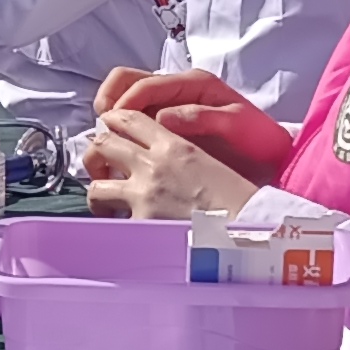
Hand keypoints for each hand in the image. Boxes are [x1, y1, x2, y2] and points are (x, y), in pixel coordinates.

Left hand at [79, 106, 261, 218]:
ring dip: (98, 193)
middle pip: (104, 143)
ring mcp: (144, 195)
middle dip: (97, 154)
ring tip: (106, 205)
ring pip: (97, 184)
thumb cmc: (240, 201)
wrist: (252, 231)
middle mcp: (154, 165)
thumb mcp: (211, 163)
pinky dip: (112, 225)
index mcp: (175, 145)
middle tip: (102, 169)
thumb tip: (161, 157)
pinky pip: (112, 222)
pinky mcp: (141, 224)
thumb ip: (181, 154)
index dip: (113, 123)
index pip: (128, 118)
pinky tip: (121, 230)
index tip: (113, 134)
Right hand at [102, 66, 295, 184]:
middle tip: (104, 129)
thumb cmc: (258, 138)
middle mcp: (178, 88)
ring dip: (112, 114)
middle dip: (109, 100)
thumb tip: (163, 118)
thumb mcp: (236, 124)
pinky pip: (136, 117)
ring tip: (110, 141)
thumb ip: (201, 118)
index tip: (112, 126)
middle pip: (127, 80)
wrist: (273, 153)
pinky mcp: (168, 121)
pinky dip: (123, 128)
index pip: (145, 84)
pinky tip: (124, 150)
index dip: (125, 103)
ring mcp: (171, 103)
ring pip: (127, 96)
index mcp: (193, 83)